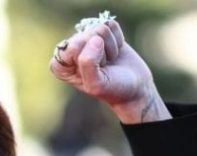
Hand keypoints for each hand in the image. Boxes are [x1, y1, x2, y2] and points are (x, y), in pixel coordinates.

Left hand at [49, 20, 170, 123]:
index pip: (68, 48)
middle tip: (104, 67)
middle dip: (100, 53)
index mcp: (61, 66)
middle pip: (85, 36)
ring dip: (110, 47)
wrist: (135, 88)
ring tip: (110, 61)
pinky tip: (116, 51)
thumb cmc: (112, 89)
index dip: (85, 58)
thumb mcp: (96, 84)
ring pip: (99, 29)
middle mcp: (71, 51)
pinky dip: (118, 39)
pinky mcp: (104, 33)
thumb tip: (95, 39)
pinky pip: (111, 25)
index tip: (93, 72)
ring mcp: (88, 40)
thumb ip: (88, 63)